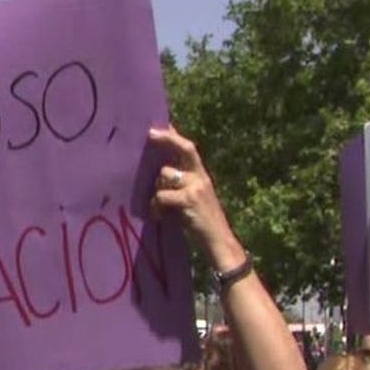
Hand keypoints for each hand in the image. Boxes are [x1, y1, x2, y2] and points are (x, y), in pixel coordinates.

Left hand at [147, 126, 239, 264]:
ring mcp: (196, 187)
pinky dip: (155, 206)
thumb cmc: (203, 225)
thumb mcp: (194, 200)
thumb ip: (181, 185)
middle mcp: (201, 177)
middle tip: (150, 134)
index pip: (189, 148)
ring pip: (165, 174)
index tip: (160, 126)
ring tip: (157, 207)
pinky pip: (162, 195)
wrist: (219, 243)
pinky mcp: (189, 200)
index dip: (175, 135)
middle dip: (167, 139)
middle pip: (184, 148)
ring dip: (156, 189)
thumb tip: (160, 174)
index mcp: (202, 176)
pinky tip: (158, 216)